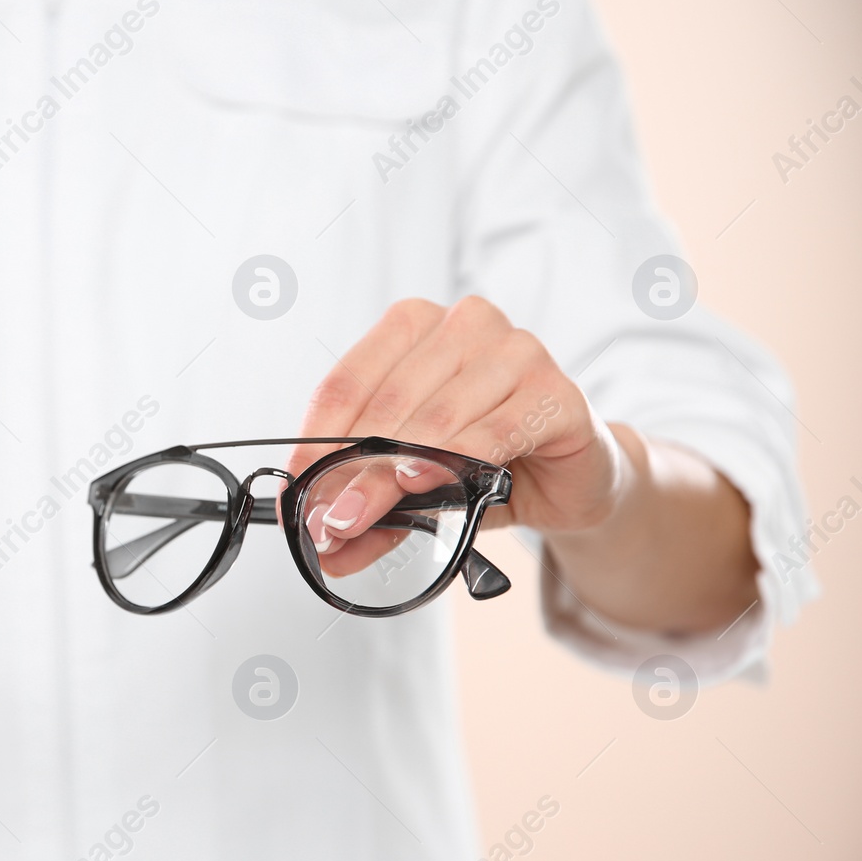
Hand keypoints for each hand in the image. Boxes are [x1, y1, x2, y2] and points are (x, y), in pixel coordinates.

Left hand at [288, 297, 627, 561]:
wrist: (568, 483)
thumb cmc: (486, 464)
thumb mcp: (413, 480)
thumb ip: (368, 500)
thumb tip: (320, 536)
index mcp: (417, 326)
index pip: (348, 381)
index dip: (313, 440)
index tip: (293, 490)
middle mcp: (467, 325)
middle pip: (386, 404)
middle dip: (347, 470)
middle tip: (324, 521)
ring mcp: (518, 351)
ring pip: (434, 417)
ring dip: (389, 476)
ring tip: (359, 518)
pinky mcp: (557, 392)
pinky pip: (492, 430)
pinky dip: (452, 459)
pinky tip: (423, 482)